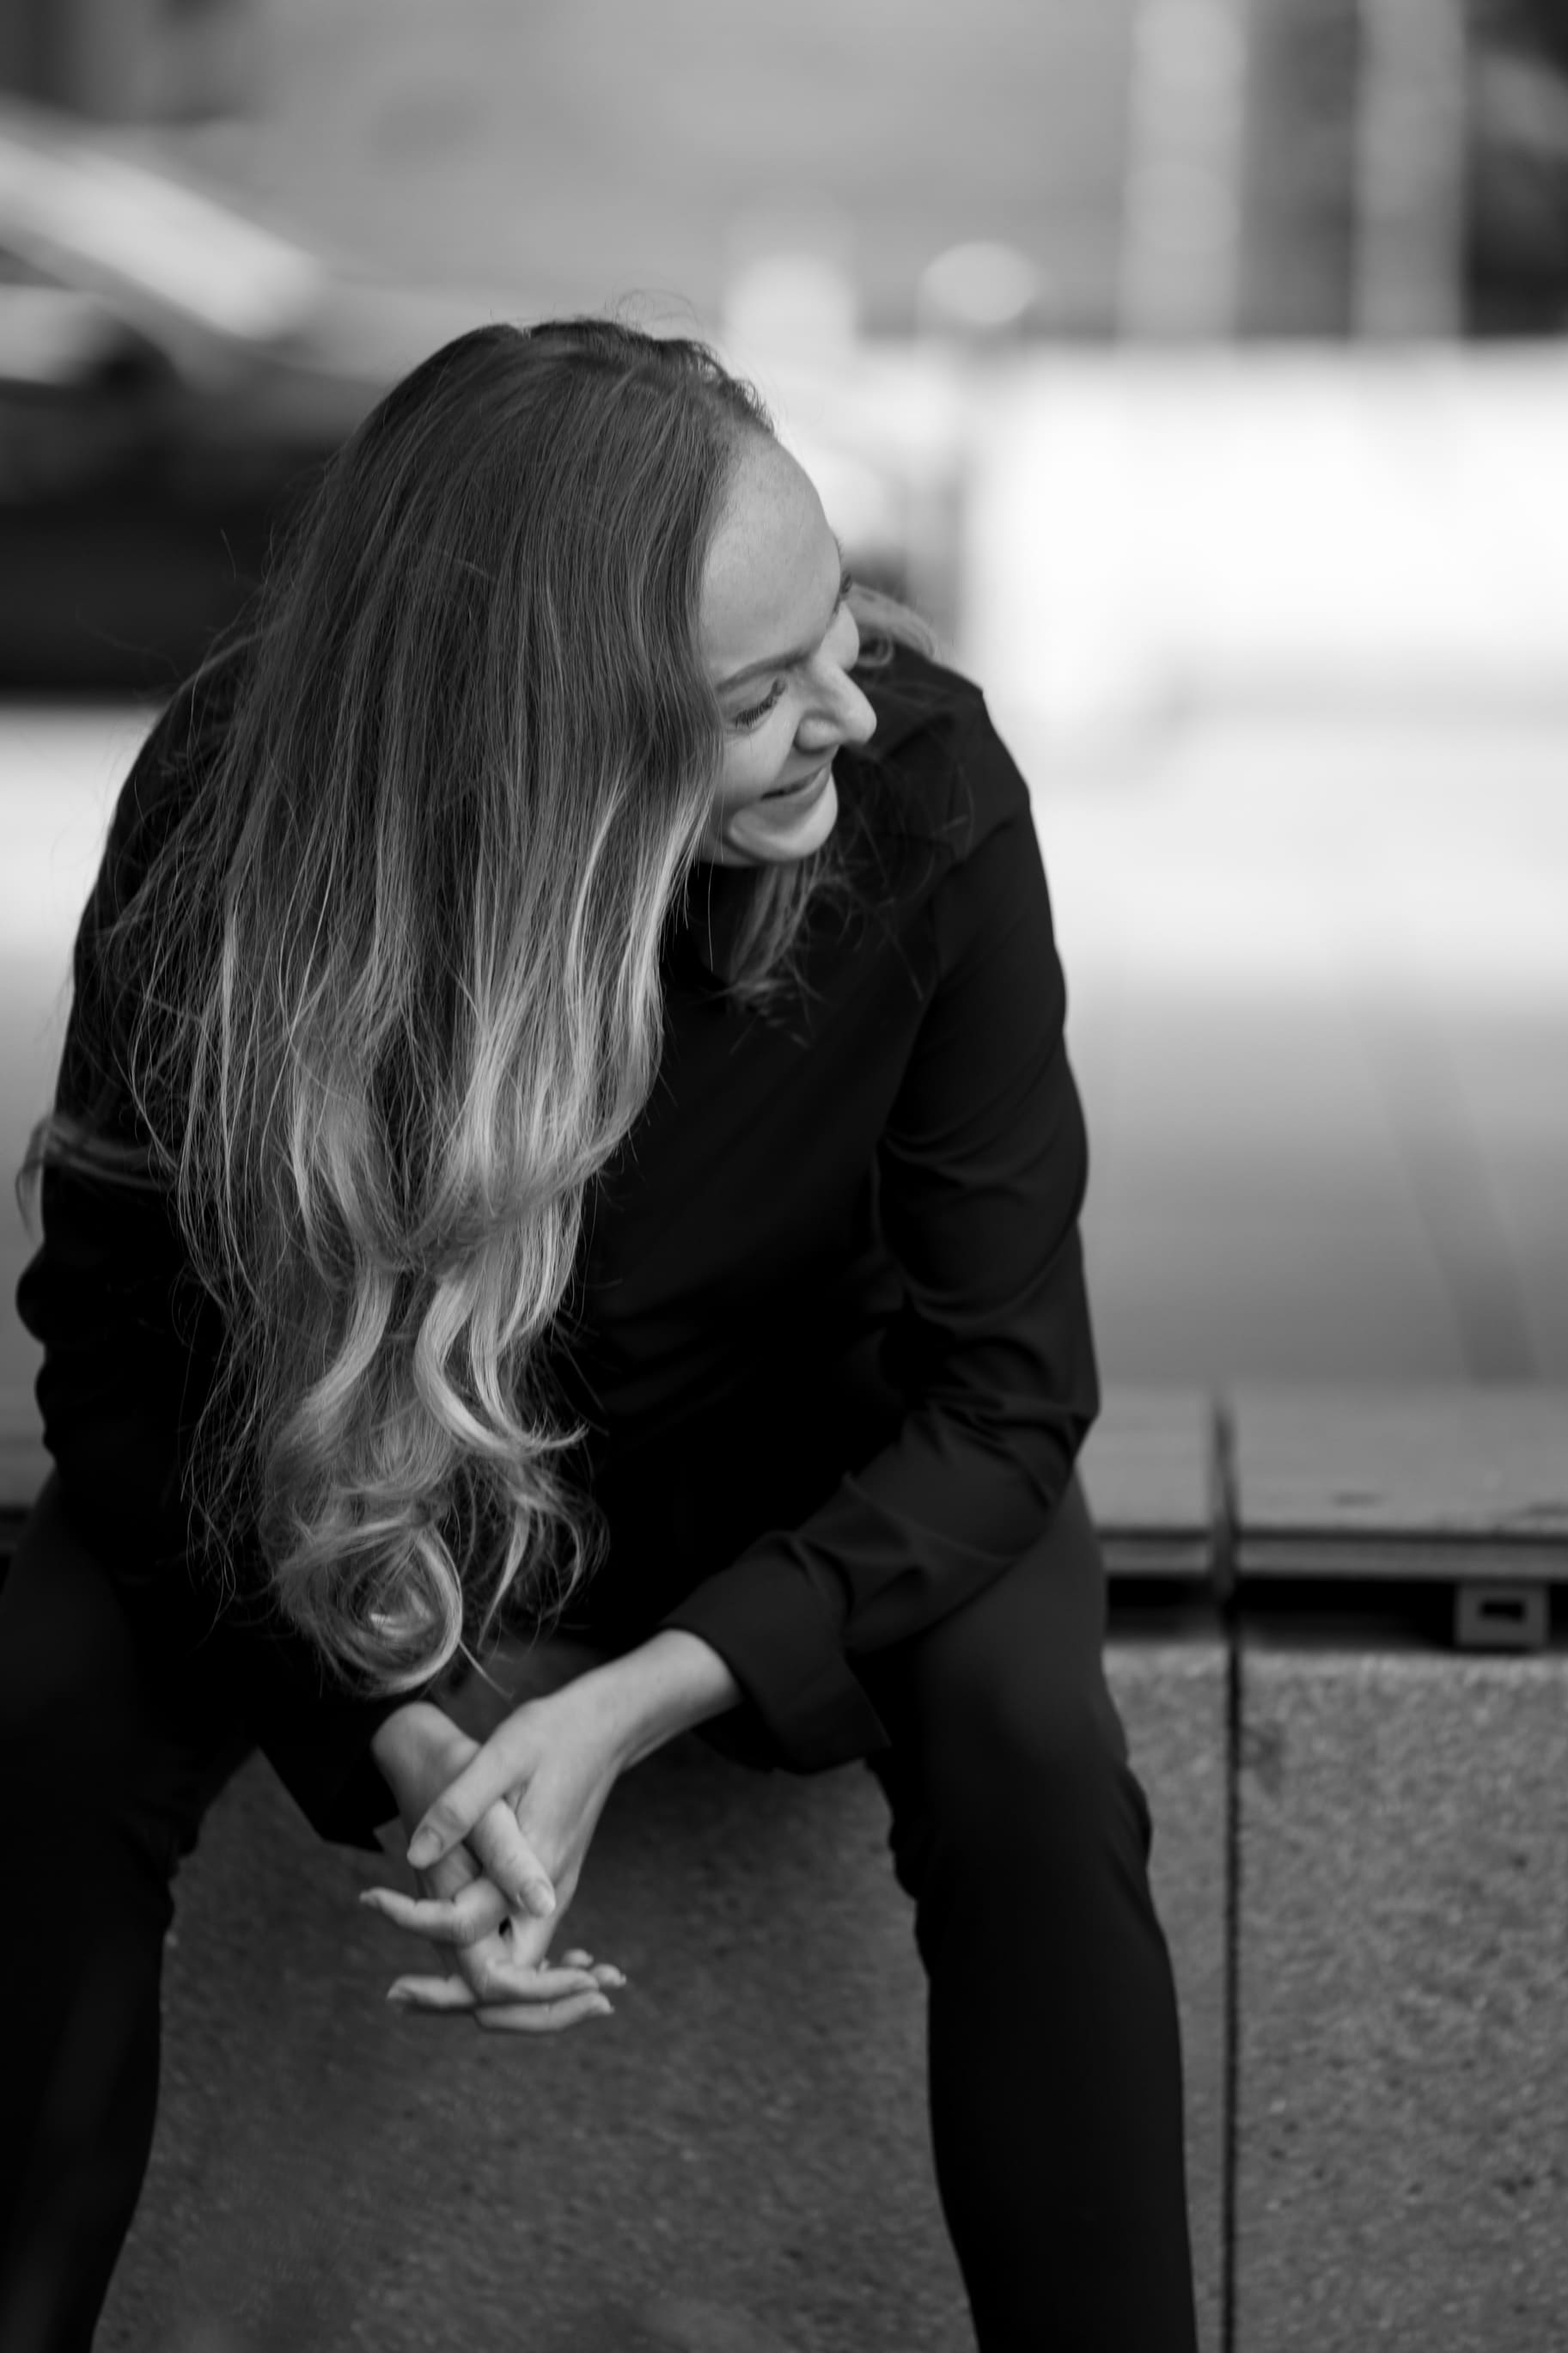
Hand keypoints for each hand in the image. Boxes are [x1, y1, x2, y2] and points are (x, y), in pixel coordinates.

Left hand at [364, 1700, 624, 2033]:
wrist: (605, 1726)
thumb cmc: (551, 1734)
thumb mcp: (502, 1755)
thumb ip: (461, 1808)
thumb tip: (414, 1856)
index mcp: (535, 1864)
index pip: (467, 1925)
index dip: (413, 1920)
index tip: (370, 1898)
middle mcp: (549, 1894)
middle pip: (506, 1982)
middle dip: (450, 1998)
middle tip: (396, 1993)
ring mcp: (553, 1896)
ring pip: (518, 1973)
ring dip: (467, 1989)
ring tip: (408, 1989)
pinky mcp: (549, 1890)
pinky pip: (522, 1950)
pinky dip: (491, 1968)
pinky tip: (448, 1960)